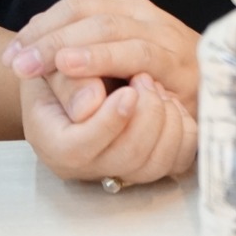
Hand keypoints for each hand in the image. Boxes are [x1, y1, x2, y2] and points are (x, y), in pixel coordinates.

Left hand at [5, 0, 200, 112]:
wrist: (223, 101)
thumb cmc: (162, 86)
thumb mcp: (120, 67)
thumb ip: (85, 55)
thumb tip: (31, 48)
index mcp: (131, 12)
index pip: (79, 5)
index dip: (42, 26)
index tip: (12, 54)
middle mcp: (148, 17)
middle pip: (89, 14)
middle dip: (47, 37)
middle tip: (17, 62)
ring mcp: (166, 36)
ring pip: (110, 28)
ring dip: (67, 46)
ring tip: (35, 64)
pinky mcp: (179, 63)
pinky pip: (137, 54)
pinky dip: (102, 57)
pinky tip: (74, 66)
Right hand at [19, 70, 195, 184]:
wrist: (79, 75)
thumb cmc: (62, 68)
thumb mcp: (55, 67)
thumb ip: (70, 83)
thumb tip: (90, 104)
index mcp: (52, 143)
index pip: (78, 150)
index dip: (108, 122)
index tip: (129, 92)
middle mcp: (86, 165)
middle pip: (127, 157)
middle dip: (146, 113)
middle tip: (143, 77)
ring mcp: (119, 168)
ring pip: (157, 162)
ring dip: (167, 118)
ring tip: (155, 86)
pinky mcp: (149, 162)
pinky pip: (179, 158)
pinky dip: (183, 127)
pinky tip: (170, 102)